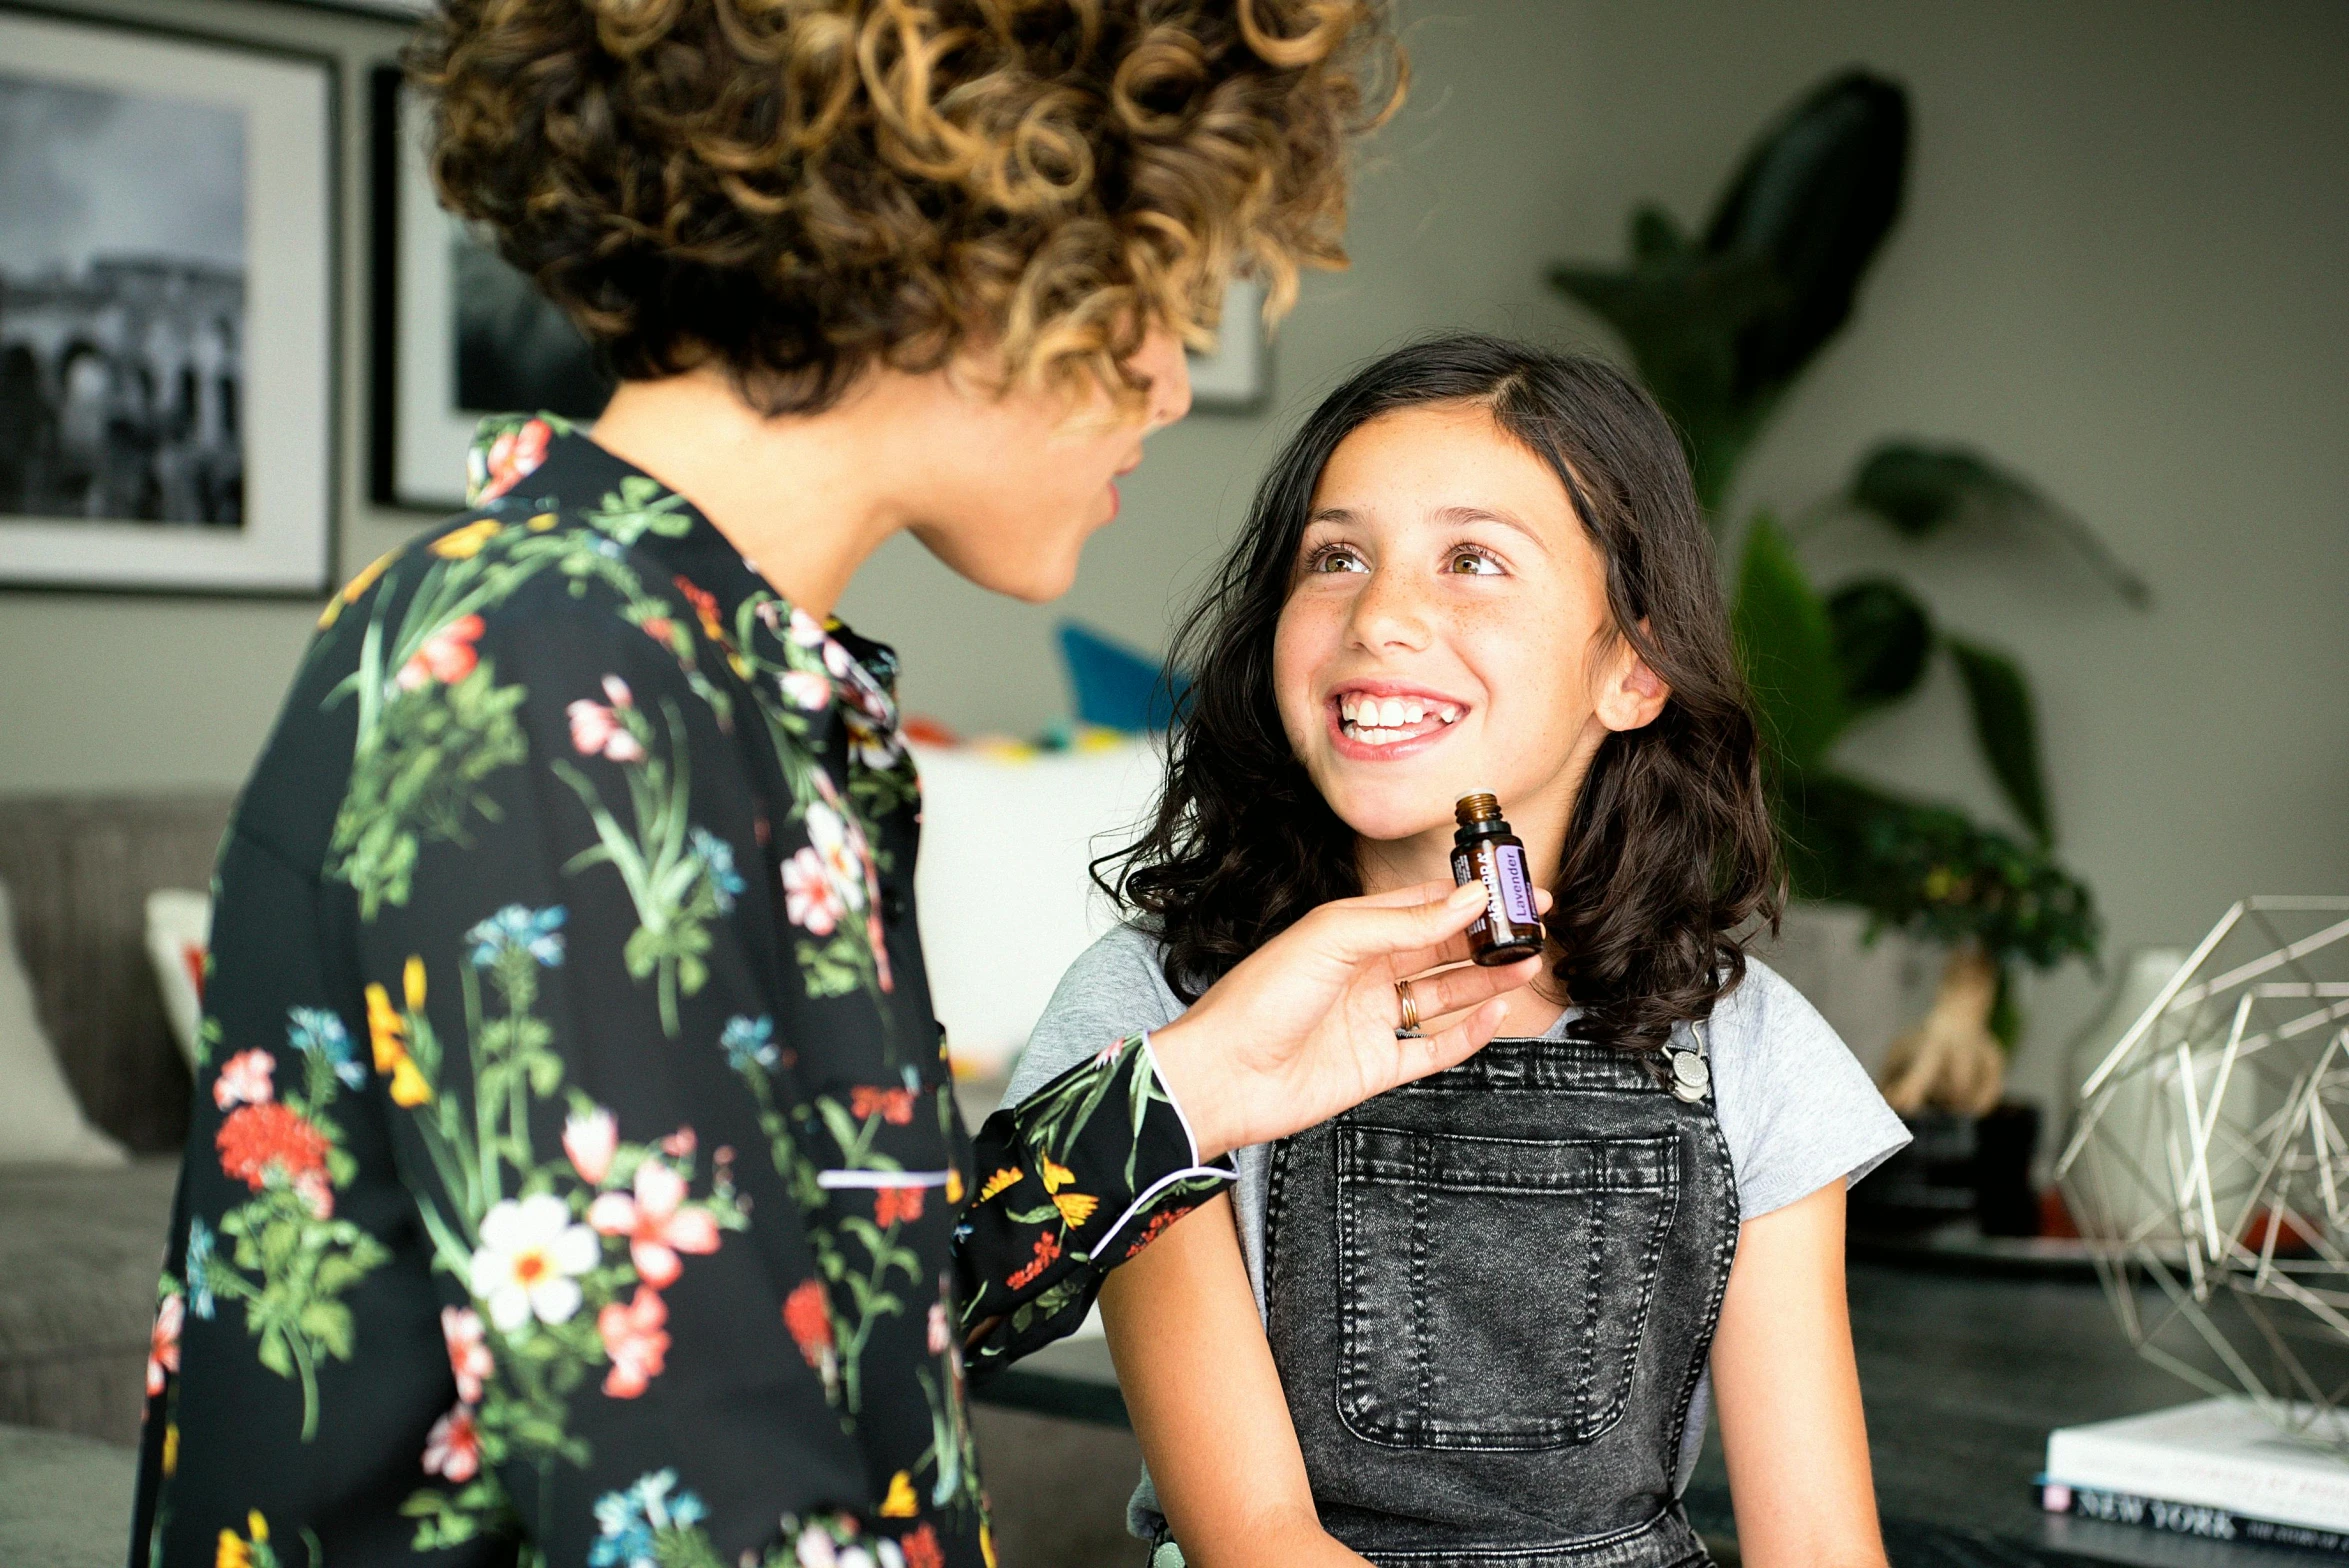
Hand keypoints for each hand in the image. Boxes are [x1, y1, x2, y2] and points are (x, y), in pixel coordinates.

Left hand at [1147, 881, 1546, 1159]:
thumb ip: (1405, 921)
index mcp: (1351, 932)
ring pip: (1446, 996)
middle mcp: (1366, 973)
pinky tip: (1497, 1013)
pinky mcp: (1377, 1066)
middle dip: (1488, 938)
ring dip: (1488, 980)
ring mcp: (1373, 1020)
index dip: (1469, 898)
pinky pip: (1434, 1047)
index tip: (1512, 889)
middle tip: (1534, 927)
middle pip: (1441, 949)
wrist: (1223, 1075)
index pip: (1423, 906)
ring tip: (1529, 963)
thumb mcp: (1333, 939)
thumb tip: (1468, 899)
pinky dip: (1469, 1033)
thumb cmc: (1260, 998)